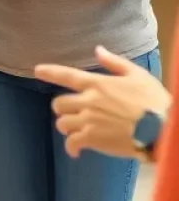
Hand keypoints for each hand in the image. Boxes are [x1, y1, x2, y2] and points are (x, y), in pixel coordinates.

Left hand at [35, 46, 172, 158]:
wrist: (162, 129)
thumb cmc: (153, 101)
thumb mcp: (138, 75)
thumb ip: (115, 63)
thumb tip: (98, 49)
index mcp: (98, 84)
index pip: (68, 76)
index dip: (50, 72)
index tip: (37, 70)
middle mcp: (88, 101)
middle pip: (59, 104)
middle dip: (62, 108)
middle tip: (71, 113)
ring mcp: (88, 120)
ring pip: (62, 123)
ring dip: (66, 127)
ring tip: (76, 131)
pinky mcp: (92, 139)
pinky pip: (71, 143)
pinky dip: (71, 148)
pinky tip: (76, 151)